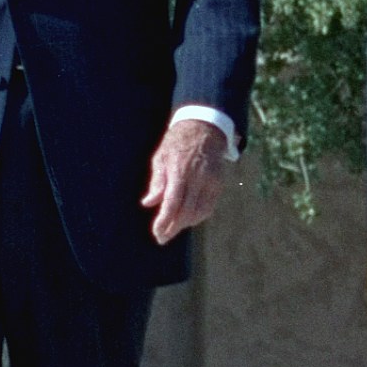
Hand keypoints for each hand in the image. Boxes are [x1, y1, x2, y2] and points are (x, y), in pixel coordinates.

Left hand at [142, 118, 230, 245]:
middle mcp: (196, 178)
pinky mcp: (218, 183)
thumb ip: (157, 182)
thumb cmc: (178, 142)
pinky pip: (209, 207)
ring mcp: (210, 181)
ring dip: (185, 224)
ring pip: (199, 212)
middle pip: (186, 211)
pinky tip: (188, 219)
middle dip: (173, 228)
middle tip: (162, 238)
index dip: (165, 221)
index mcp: (179, 171)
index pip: (172, 203)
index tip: (157, 233)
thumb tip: (148, 203)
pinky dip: (198, 216)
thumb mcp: (161, 157)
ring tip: (173, 229)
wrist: (204, 128)